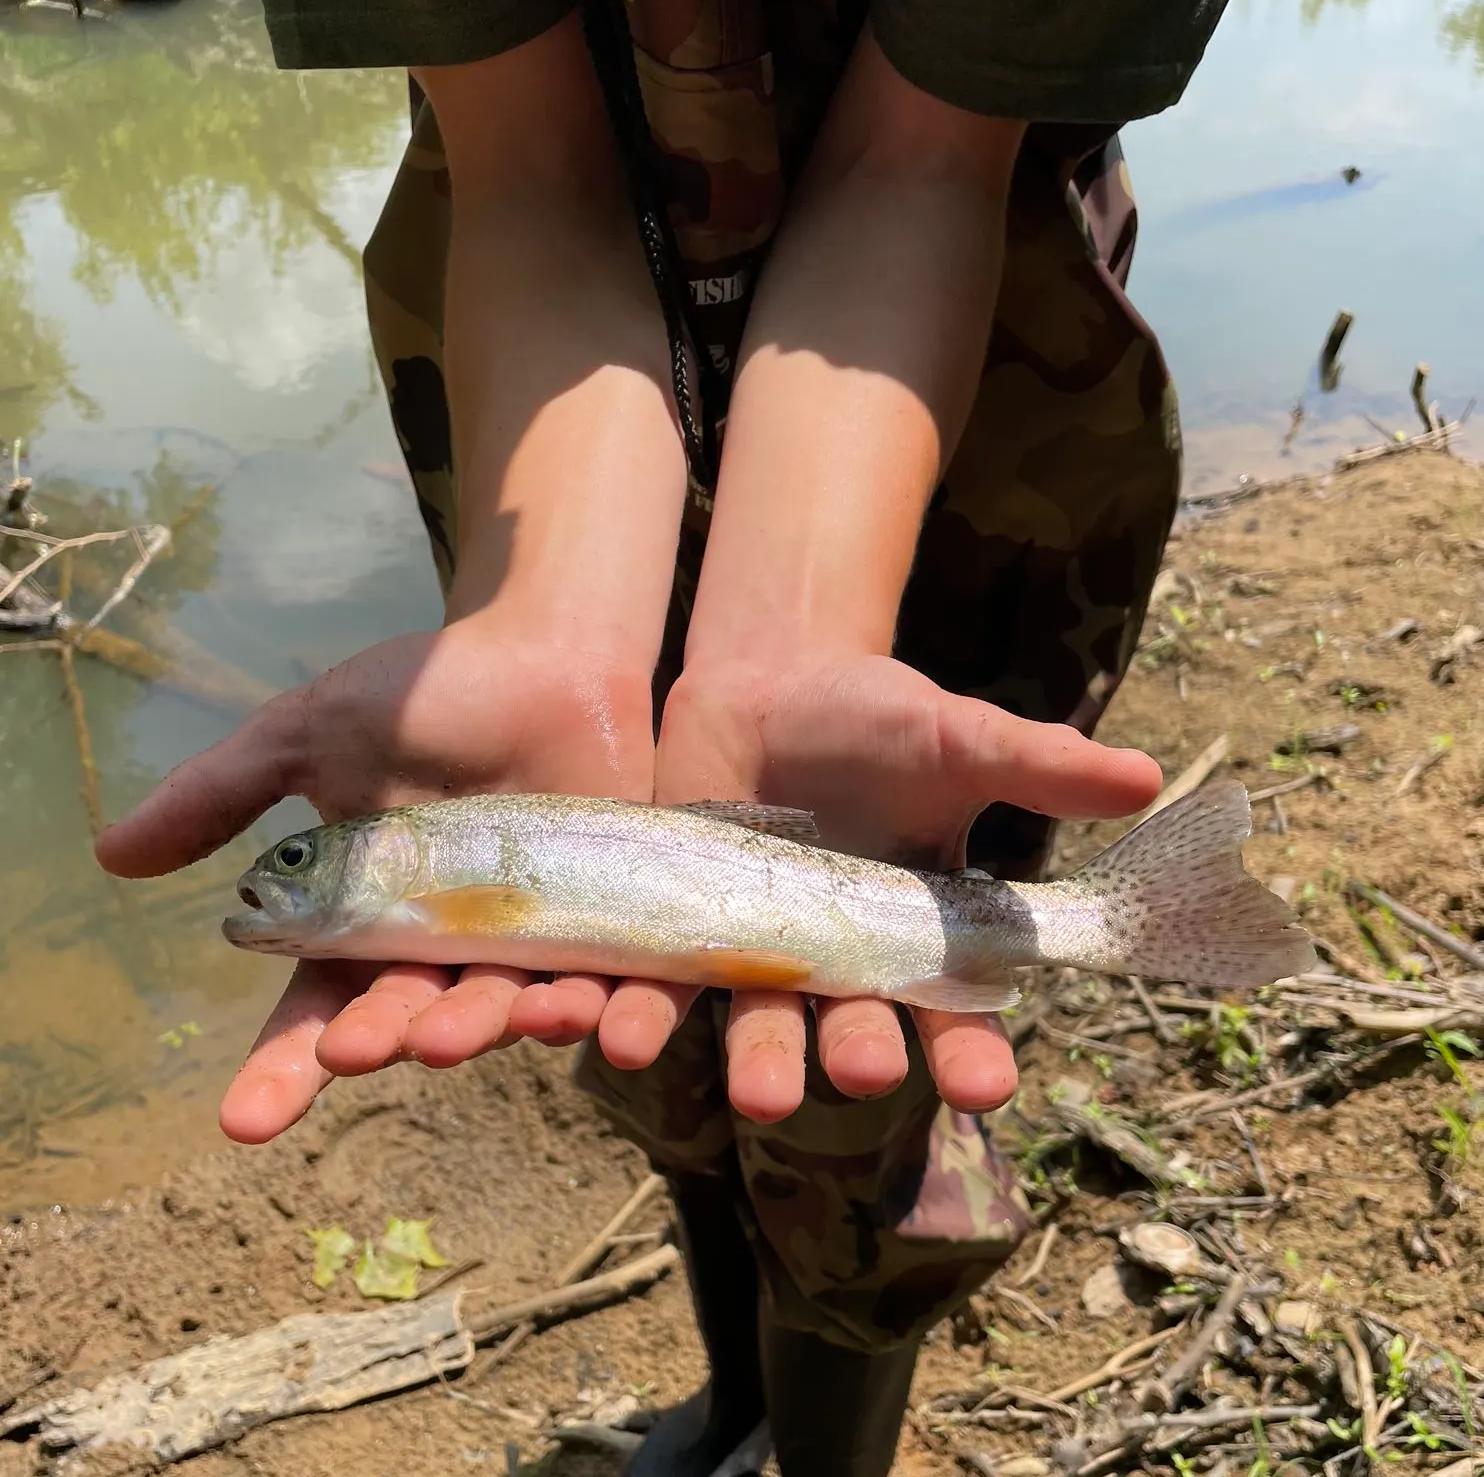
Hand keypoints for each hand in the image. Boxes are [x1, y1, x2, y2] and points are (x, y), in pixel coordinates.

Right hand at [94, 618, 669, 1143]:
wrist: (549, 651)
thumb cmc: (427, 694)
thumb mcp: (313, 734)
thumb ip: (225, 792)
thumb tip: (109, 855)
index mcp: (368, 921)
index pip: (317, 1010)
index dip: (282, 1067)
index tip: (244, 1120)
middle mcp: (444, 948)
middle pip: (408, 1018)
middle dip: (381, 1038)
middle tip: (357, 1047)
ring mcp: (527, 942)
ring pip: (503, 1010)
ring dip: (481, 1028)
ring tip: (460, 1031)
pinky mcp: (608, 924)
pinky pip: (609, 985)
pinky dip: (606, 1014)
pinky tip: (594, 1025)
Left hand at [641, 654, 1161, 1123]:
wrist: (768, 682)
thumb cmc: (876, 715)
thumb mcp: (955, 733)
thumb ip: (1038, 762)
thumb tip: (1152, 778)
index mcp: (915, 933)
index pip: (955, 1008)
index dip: (972, 1046)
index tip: (992, 1083)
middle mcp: (837, 964)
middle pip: (849, 1027)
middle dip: (853, 1052)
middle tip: (858, 1073)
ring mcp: (755, 954)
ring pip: (751, 1021)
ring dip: (747, 1055)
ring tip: (746, 1085)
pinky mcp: (677, 931)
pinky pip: (659, 982)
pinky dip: (638, 1008)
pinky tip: (616, 1029)